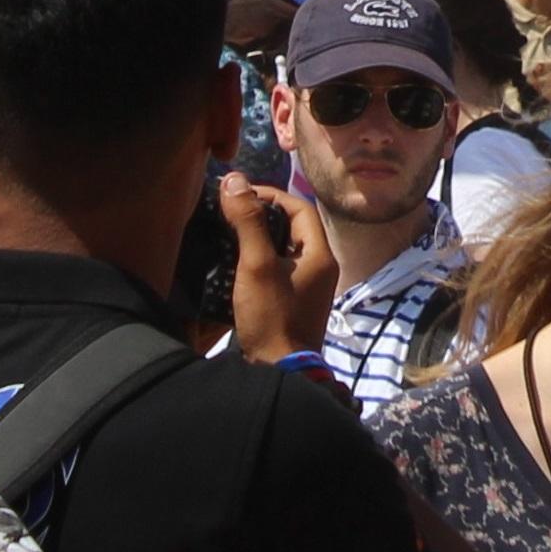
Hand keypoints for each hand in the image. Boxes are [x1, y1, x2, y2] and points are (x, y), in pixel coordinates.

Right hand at [222, 173, 337, 361]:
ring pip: (285, 248)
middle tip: (232, 210)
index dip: (272, 195)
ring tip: (229, 231)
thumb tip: (235, 180)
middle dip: (264, 214)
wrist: (279, 371)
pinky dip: (259, 258)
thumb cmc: (271, 316)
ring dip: (259, 236)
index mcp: (321, 255)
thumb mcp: (257, 265)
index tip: (241, 194)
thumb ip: (248, 222)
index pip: (301, 208)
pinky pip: (278, 268)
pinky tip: (234, 261)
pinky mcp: (292, 302)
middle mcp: (320, 268)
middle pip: (294, 227)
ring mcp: (307, 287)